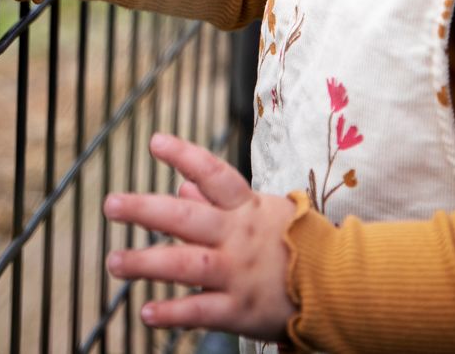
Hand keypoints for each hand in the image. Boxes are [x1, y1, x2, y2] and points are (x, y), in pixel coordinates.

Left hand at [104, 133, 297, 341]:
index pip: (214, 176)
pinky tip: (146, 312)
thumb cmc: (296, 243)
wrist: (343, 287)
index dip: (185, 157)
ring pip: (185, 265)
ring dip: (146, 264)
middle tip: (111, 204)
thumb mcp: (262, 212)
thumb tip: (181, 188)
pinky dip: (174, 313)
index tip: (155, 142)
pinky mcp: (241, 310)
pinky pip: (201, 311)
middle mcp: (237, 237)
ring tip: (114, 262)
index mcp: (245, 209)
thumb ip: (218, 202)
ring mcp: (237, 274)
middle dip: (145, 210)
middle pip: (186, 219)